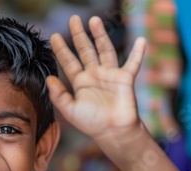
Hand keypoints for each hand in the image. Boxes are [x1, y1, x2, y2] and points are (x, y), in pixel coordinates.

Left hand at [47, 16, 145, 141]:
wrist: (113, 132)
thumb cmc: (91, 123)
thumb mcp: (70, 110)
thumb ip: (59, 96)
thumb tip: (49, 79)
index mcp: (80, 82)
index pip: (68, 61)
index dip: (61, 49)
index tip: (53, 35)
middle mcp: (94, 75)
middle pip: (85, 50)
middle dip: (79, 34)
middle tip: (73, 18)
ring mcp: (110, 75)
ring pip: (105, 50)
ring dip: (100, 35)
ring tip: (94, 20)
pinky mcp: (125, 79)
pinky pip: (133, 63)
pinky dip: (138, 53)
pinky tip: (141, 40)